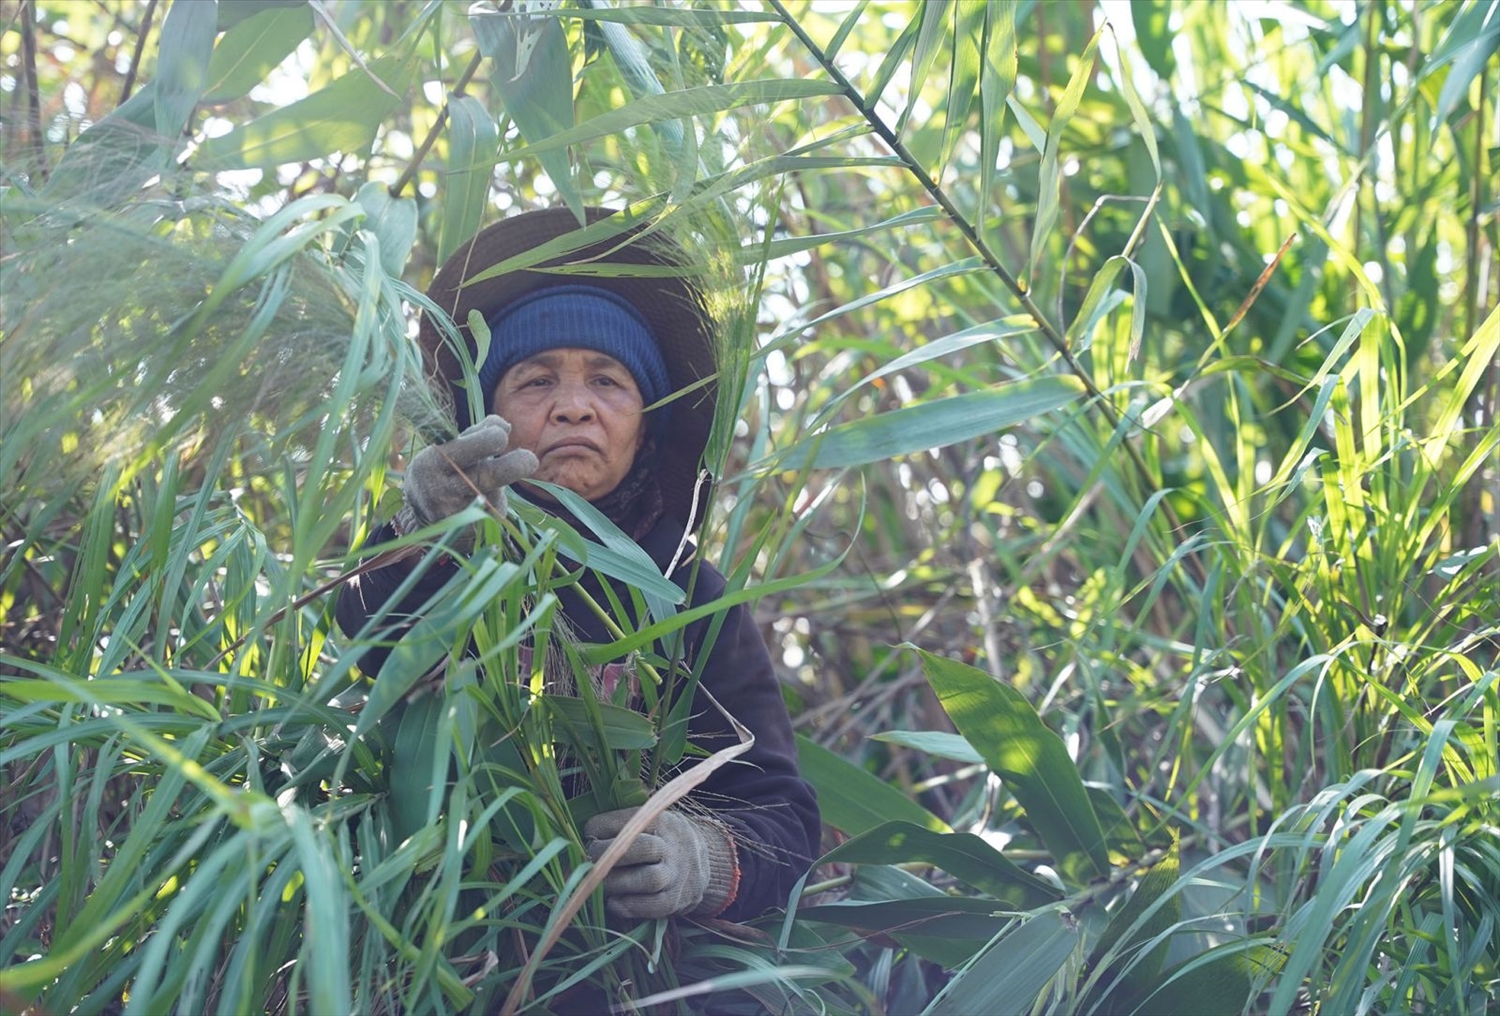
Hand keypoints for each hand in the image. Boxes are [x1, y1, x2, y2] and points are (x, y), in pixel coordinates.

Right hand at [397, 415, 536, 545]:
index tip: (503, 434)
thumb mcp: (451, 450)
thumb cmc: (445, 472)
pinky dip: (497, 505)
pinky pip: (495, 516)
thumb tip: (505, 425)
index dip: (493, 437)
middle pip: (489, 475)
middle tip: (530, 459)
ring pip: (495, 497)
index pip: (471, 446)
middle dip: (516, 465)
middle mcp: (442, 490)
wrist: (423, 519)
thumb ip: (477, 434)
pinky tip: (486, 503)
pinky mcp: (469, 534)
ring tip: (504, 475)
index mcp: (434, 462)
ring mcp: (456, 514)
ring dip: (502, 487)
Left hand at [584, 807, 737, 918]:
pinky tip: (613, 904)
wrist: (706, 861)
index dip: (601, 827)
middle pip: (641, 848)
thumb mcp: (649, 821)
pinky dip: (631, 906)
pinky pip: (655, 906)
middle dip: (606, 855)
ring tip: (597, 885)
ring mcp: (676, 874)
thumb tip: (580, 840)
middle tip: (587, 861)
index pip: (630, 820)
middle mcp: (672, 846)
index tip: (588, 834)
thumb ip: (621, 826)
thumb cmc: (662, 839)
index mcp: (662, 820)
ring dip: (617, 883)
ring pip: (649, 879)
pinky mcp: (677, 900)